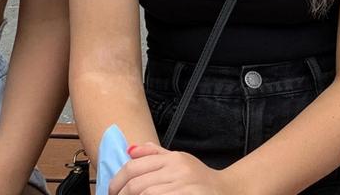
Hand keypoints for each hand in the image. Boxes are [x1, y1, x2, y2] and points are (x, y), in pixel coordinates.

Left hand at [109, 143, 239, 194]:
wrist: (228, 191)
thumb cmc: (200, 179)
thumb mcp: (180, 161)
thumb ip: (155, 154)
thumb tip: (130, 149)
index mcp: (173, 159)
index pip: (134, 167)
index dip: (117, 181)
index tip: (111, 191)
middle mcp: (179, 170)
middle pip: (137, 185)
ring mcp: (185, 187)